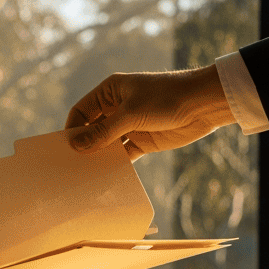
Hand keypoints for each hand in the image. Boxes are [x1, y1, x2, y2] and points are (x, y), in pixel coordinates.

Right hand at [64, 66, 235, 159]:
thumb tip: (76, 146)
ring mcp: (130, 125)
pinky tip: (107, 177)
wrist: (205, 104)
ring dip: (99, 157)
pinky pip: (123, 155)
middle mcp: (117, 108)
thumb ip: (103, 132)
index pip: (81, 111)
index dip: (72, 128)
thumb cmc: (166, 98)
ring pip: (107, 143)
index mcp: (110, 91)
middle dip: (84, 145)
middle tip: (70, 165)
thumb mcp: (131, 114)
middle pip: (92, 128)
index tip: (63, 148)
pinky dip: (116, 165)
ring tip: (85, 175)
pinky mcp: (143, 141)